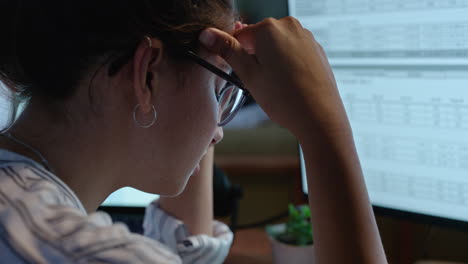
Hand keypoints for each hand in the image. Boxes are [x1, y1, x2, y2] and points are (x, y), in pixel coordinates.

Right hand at [199, 17, 347, 139]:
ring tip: (274, 86)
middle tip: (256, 82)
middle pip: (259, 39)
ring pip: (276, 46)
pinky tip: (287, 84)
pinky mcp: (316, 50)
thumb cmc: (285, 99)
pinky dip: (286, 65)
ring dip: (269, 61)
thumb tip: (208, 34)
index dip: (232, 54)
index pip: (239, 35)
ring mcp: (306, 37)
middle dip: (253, 57)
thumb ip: (228, 51)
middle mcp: (290, 26)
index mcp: (270, 28)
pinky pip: (292, 52)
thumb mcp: (249, 75)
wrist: (320, 117)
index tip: (232, 69)